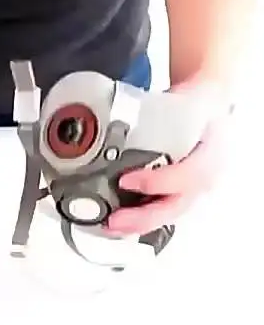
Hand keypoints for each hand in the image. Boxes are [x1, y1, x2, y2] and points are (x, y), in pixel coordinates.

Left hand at [107, 84, 227, 235]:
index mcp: (212, 153)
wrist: (209, 107)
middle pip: (175, 205)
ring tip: (111, 226)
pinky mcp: (180, 195)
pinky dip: (139, 221)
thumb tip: (131, 107)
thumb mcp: (194, 98)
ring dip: (138, 224)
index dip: (157, 182)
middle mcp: (205, 178)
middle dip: (142, 217)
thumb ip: (173, 104)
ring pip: (168, 215)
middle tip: (114, 220)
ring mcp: (193, 190)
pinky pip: (161, 213)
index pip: (188, 176)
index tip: (127, 181)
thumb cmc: (200, 106)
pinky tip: (118, 224)